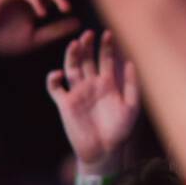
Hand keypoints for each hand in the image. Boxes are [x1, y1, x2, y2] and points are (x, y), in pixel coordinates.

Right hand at [46, 29, 139, 169]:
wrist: (105, 151)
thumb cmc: (120, 130)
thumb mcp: (131, 106)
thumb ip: (132, 85)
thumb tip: (131, 61)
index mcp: (109, 83)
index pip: (106, 59)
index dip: (107, 46)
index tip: (108, 33)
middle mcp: (92, 85)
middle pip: (87, 60)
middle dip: (87, 46)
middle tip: (88, 34)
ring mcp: (78, 93)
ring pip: (72, 68)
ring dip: (72, 56)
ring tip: (75, 44)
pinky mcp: (65, 104)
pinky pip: (56, 89)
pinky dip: (53, 80)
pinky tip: (58, 74)